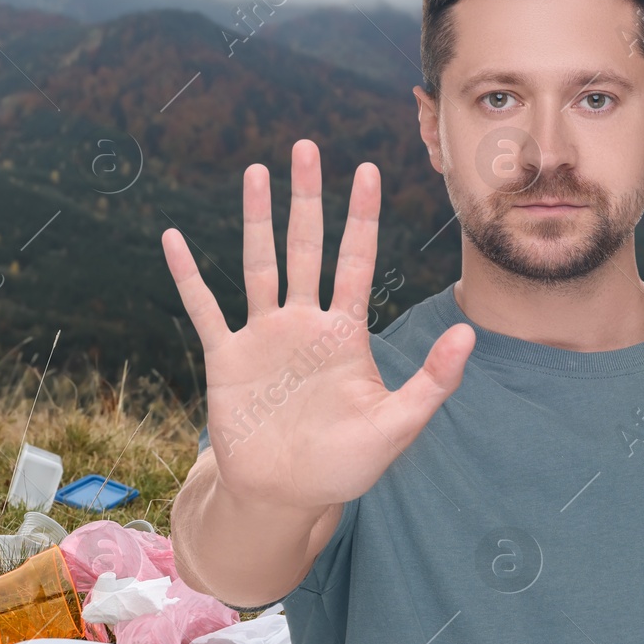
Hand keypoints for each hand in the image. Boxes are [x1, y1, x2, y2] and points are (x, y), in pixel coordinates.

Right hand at [161, 138, 473, 510]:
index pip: (356, 261)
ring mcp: (264, 337)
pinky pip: (205, 309)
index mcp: (345, 333)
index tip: (366, 169)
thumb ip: (433, 381)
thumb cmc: (344, 466)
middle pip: (307, 246)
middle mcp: (304, 324)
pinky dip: (189, 275)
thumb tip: (471, 335)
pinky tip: (173, 239)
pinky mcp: (227, 358)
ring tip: (255, 171)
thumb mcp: (397, 426)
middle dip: (307, 197)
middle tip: (305, 147)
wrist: (285, 496)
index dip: (360, 217)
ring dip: (256, 218)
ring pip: (260, 263)